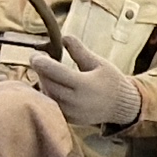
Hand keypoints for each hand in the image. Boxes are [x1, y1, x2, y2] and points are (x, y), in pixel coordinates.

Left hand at [25, 36, 140, 130]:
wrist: (122, 107)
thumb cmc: (111, 82)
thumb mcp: (98, 63)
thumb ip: (79, 51)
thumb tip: (64, 37)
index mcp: (84, 85)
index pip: (55, 72)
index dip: (41, 62)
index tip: (34, 55)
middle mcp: (75, 101)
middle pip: (48, 84)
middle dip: (40, 71)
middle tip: (38, 60)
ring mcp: (72, 112)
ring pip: (48, 95)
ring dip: (43, 82)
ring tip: (46, 71)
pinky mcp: (70, 119)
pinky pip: (52, 105)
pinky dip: (48, 94)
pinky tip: (51, 84)